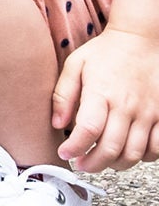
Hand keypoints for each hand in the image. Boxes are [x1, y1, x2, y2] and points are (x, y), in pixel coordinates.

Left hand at [53, 27, 158, 172]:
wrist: (140, 40)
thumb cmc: (105, 52)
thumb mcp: (76, 64)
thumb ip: (64, 95)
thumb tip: (57, 124)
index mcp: (101, 92)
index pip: (88, 130)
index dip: (75, 148)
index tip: (65, 154)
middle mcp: (127, 106)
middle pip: (111, 148)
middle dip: (93, 164)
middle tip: (81, 165)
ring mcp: (148, 113)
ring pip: (134, 154)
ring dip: (116, 165)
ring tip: (102, 161)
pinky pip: (156, 148)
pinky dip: (143, 158)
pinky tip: (128, 153)